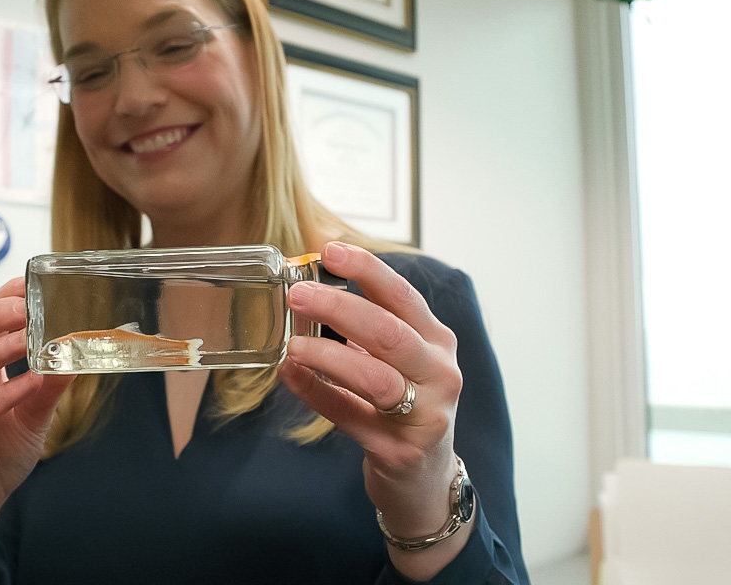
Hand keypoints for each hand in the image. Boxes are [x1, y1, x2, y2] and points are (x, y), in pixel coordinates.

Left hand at [279, 242, 468, 578]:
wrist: (425, 480)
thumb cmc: (405, 407)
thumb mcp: (397, 361)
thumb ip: (364, 329)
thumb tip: (310, 288)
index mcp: (436, 341)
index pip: (403, 296)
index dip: (367, 270)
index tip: (330, 250)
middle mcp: (439, 373)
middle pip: (389, 332)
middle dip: (340, 308)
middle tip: (297, 294)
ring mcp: (426, 414)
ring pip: (376, 377)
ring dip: (330, 355)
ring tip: (294, 344)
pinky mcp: (400, 451)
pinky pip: (353, 417)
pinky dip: (318, 393)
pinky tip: (291, 375)